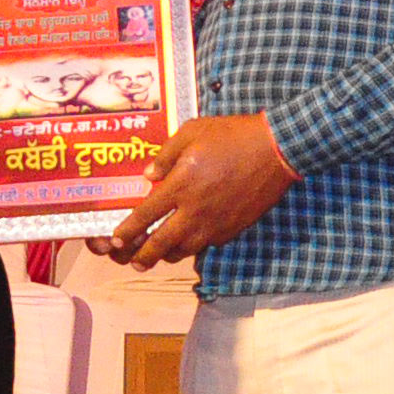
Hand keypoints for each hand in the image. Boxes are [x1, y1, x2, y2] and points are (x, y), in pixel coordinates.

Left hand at [105, 115, 297, 268]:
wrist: (277, 150)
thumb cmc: (233, 136)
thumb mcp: (192, 132)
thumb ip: (166, 155)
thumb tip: (148, 176)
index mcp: (181, 185)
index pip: (146, 216)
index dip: (127, 231)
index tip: (116, 239)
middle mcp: (194, 211)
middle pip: (161, 244)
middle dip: (142, 256)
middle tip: (132, 262)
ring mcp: (214, 224)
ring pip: (183, 251)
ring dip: (166, 256)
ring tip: (157, 256)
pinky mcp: (231, 229)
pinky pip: (205, 244)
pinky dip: (192, 247)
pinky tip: (188, 241)